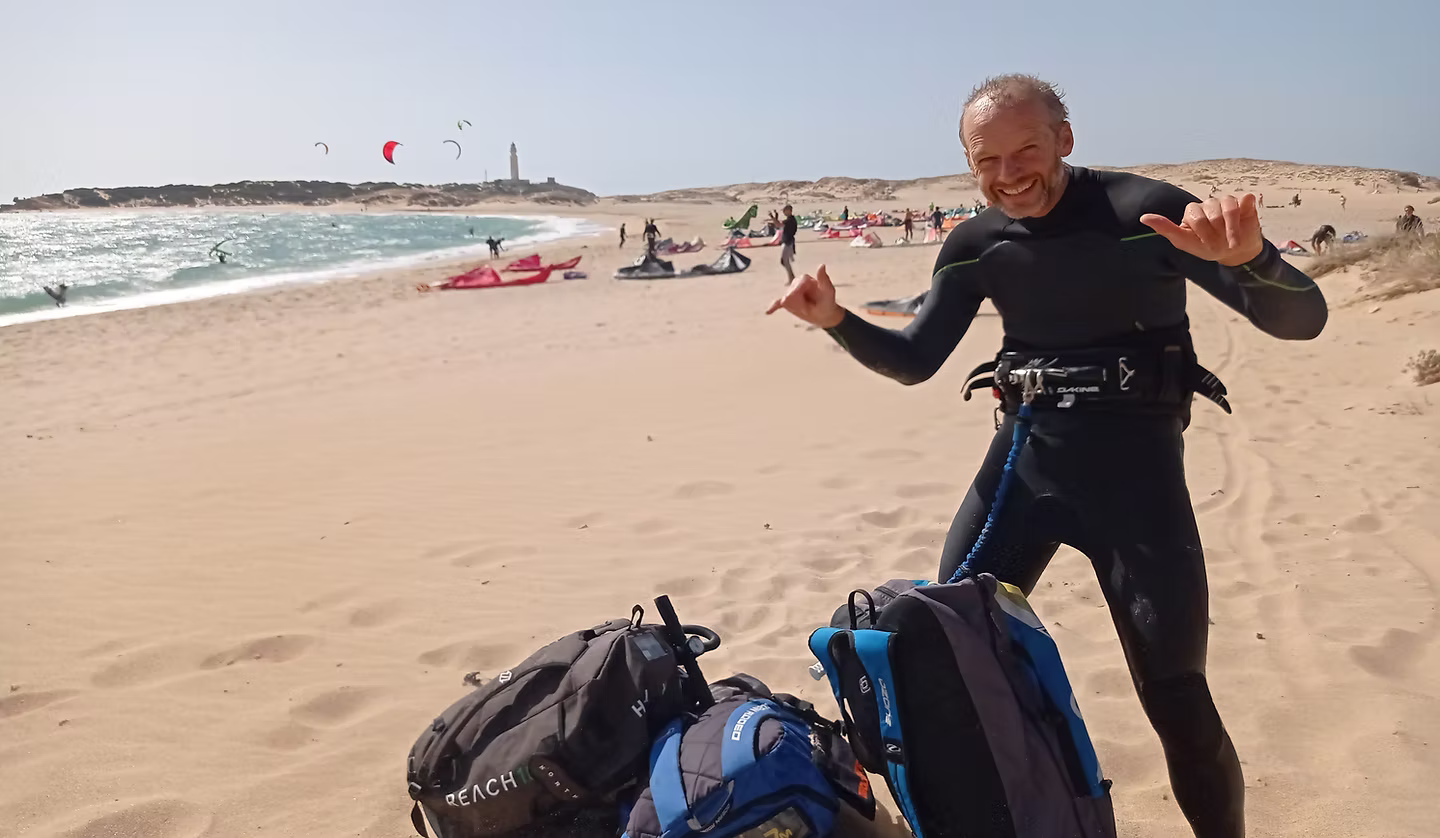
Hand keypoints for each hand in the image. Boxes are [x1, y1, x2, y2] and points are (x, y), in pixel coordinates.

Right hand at [766, 264, 845, 327]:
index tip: (810, 305)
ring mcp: (790, 292)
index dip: (801, 298)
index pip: (796, 286)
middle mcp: (796, 283)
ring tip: (805, 309)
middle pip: (790, 295)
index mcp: (805, 279)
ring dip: (795, 308)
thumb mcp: (828, 291)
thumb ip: (824, 279)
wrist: (824, 314)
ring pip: (785, 301)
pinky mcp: (787, 302)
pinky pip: (778, 303)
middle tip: (810, 308)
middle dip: (799, 304)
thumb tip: (821, 265)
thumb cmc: (827, 301)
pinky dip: (773, 307)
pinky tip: (769, 311)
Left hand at [1140, 193, 1264, 266]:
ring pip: (1228, 207)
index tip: (1206, 246)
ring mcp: (1226, 200)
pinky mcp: (1244, 201)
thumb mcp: (1185, 242)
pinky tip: (1242, 226)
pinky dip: (1243, 218)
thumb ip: (1165, 229)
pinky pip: (1243, 201)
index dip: (1203, 234)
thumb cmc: (1208, 248)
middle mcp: (1208, 203)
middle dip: (1217, 233)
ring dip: (1231, 229)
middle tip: (1220, 244)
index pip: (1195, 216)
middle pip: (1212, 213)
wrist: (1235, 253)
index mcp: (1192, 211)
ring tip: (1232, 241)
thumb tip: (1143, 217)